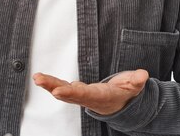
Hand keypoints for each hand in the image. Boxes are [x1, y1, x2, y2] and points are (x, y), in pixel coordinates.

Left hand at [33, 69, 148, 115]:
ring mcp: (81, 95)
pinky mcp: (76, 91)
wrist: (121, 104)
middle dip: (53, 87)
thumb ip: (137, 81)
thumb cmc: (126, 93)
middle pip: (69, 94)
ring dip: (49, 85)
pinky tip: (40, 78)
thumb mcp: (134, 86)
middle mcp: (88, 98)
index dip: (71, 93)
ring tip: (37, 77)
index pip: (85, 94)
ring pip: (63, 91)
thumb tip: (142, 74)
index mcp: (101, 97)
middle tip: (39, 80)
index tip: (57, 90)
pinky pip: (61, 87)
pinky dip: (51, 83)